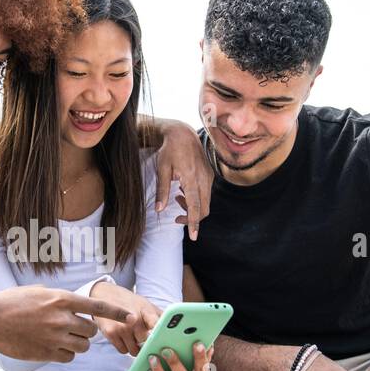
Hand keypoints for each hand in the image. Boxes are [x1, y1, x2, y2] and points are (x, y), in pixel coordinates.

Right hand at [0, 286, 130, 363]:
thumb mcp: (39, 292)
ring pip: (83, 346)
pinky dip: (65, 354)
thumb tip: (76, 307)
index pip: (98, 306)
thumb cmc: (12, 303)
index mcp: (61, 299)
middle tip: (72, 328)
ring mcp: (54, 337)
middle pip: (91, 330)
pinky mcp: (46, 353)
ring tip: (61, 338)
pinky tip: (52, 347)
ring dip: (77, 344)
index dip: (117, 312)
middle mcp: (61, 318)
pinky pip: (69, 357)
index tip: (132, 317)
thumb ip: (60, 299)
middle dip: (86, 331)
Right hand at [90, 280, 160, 354]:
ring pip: (134, 351)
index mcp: (146, 311)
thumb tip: (177, 329)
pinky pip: (123, 351)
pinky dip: (125, 347)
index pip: (156, 324)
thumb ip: (160, 317)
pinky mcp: (110, 333)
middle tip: (145, 339)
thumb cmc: (130, 302)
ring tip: (133, 337)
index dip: (160, 333)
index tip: (163, 340)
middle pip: (145, 343)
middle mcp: (134, 319)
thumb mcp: (146, 304)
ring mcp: (121, 327)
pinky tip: (123, 338)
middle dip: (146, 344)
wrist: (104, 294)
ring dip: (135, 348)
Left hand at [154, 120, 211, 240]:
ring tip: (176, 199)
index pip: (195, 206)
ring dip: (193, 208)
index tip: (193, 236)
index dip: (194, 222)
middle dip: (192, 218)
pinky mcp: (210, 175)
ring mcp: (209, 176)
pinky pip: (206, 193)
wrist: (183, 133)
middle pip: (204, 208)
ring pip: (206, 202)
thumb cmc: (169, 150)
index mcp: (191, 178)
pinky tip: (183, 192)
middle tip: (176, 219)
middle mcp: (203, 178)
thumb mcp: (162, 169)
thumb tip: (159, 210)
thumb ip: (162, 190)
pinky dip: (196, 199)